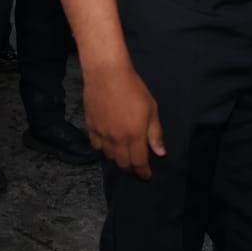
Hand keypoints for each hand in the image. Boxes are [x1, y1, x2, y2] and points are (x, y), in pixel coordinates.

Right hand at [83, 60, 164, 178]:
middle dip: (131, 168)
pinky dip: (103, 148)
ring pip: (109, 156)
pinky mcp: (91, 127)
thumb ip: (155, 133)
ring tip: (123, 154)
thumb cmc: (133, 88)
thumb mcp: (151, 109)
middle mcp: (117, 139)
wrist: (107, 74)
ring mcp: (102, 134)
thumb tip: (160, 153)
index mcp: (134, 136)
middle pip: (123, 163)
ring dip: (118, 158)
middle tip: (136, 165)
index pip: (139, 163)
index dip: (143, 172)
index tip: (146, 176)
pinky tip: (108, 144)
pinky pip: (96, 146)